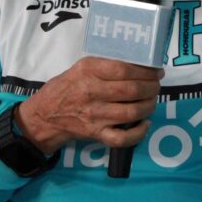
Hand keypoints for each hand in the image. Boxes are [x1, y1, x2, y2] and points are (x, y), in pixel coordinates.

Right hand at [14, 57, 162, 153]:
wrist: (44, 115)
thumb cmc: (66, 87)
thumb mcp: (80, 67)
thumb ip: (105, 64)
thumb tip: (139, 63)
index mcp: (88, 71)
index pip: (123, 69)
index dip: (145, 70)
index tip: (156, 71)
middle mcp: (91, 92)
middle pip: (131, 90)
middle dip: (151, 87)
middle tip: (156, 85)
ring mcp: (94, 115)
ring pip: (131, 112)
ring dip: (149, 106)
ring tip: (152, 100)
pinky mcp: (95, 133)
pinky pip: (121, 138)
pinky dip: (138, 132)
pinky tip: (145, 123)